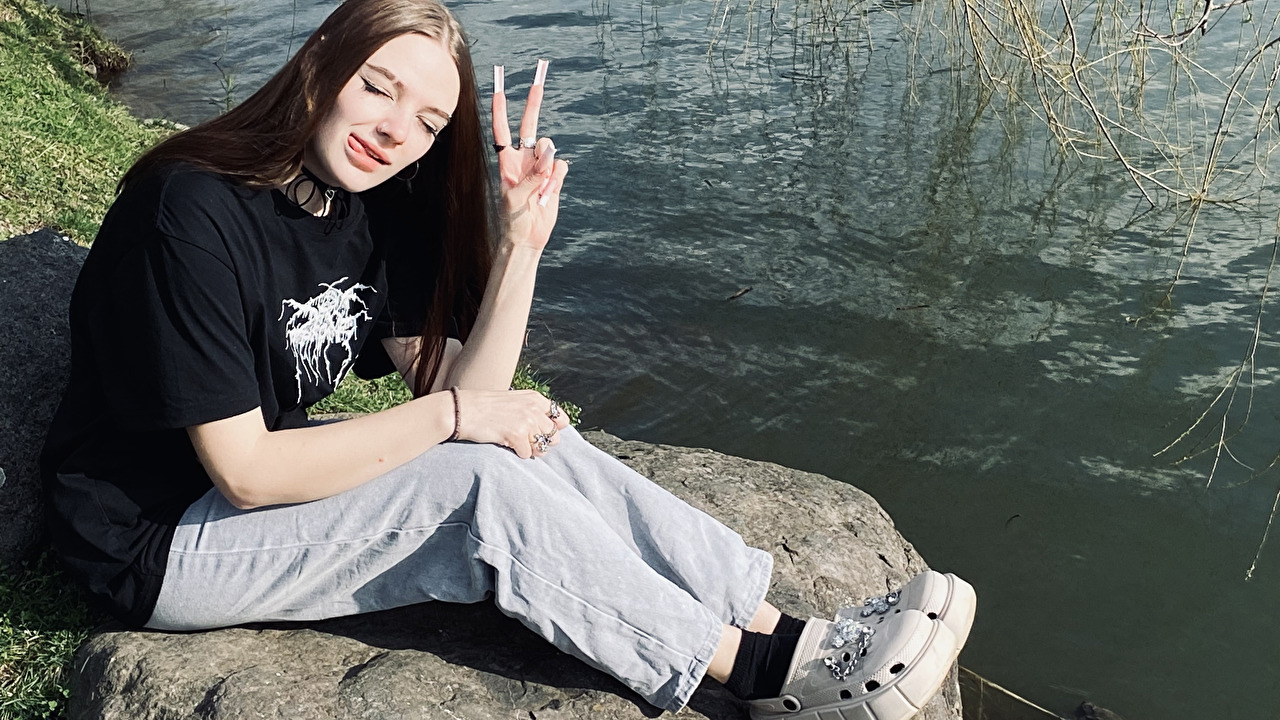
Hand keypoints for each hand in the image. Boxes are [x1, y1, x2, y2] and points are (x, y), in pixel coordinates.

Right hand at [454, 388, 571, 458]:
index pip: (562, 419)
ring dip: (531, 450)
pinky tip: (506, 444)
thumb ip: (534, 410)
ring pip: (542, 447)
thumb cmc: (486, 407)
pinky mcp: (516, 435)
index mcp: (535, 399)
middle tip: (526, 442)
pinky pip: (527, 454)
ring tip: (516, 444)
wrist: (462, 410)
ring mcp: (526, 421)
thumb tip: (556, 428)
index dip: (554, 430)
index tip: (542, 433)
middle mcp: (534, 409)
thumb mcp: (515, 400)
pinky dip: (518, 453)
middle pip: (554, 437)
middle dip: (542, 443)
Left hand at [492, 61, 569, 251]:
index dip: (500, 111)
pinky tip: (549, 193)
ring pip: (550, 150)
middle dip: (533, 103)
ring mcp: (540, 167)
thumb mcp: (517, 197)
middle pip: (530, 125)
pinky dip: (557, 178)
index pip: (502, 131)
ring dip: (547, 167)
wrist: (527, 237)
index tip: (498, 90)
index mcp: (507, 162)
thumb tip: (552, 153)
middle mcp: (524, 159)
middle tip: (539, 79)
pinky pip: (561, 167)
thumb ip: (534, 174)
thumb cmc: (513, 218)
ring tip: (540, 190)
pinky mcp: (554, 177)